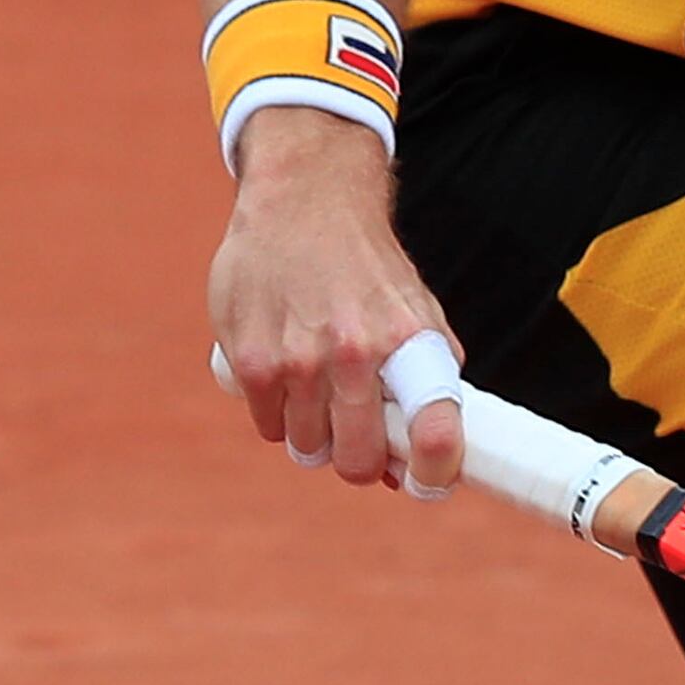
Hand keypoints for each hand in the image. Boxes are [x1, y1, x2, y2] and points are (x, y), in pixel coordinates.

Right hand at [207, 114, 468, 492]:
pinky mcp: (249, 358)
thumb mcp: (418, 312)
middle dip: (360, 463)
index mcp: (408, 345)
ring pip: (307, 447)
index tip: (426, 482)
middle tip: (358, 445)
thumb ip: (429, 378)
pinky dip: (277, 416)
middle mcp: (354, 355)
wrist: (305, 202)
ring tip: (320, 397)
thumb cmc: (368, 269)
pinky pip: (267, 424)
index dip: (435, 473)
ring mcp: (297, 360)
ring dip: (315, 436)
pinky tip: (286, 381)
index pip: (434, 430)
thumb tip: (428, 456)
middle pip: (357, 460)